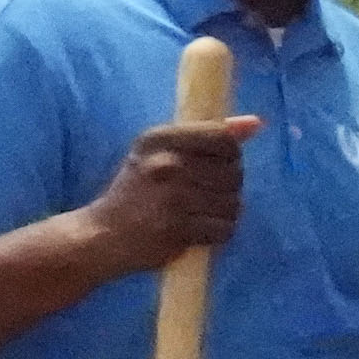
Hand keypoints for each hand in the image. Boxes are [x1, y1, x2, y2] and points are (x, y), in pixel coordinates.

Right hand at [80, 114, 260, 272]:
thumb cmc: (137, 190)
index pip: (223, 138)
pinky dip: (218, 232)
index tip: (216, 164)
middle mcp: (166, 164)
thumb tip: (255, 123)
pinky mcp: (178, 229)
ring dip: (224, 212)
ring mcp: (172, 198)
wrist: (103, 235)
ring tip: (200, 213)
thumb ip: (207, 135)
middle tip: (203, 194)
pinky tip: (199, 230)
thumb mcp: (159, 152)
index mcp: (160, 138)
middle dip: (227, 186)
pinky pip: (224, 228)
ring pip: (233, 203)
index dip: (231, 154)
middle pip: (234, 172)